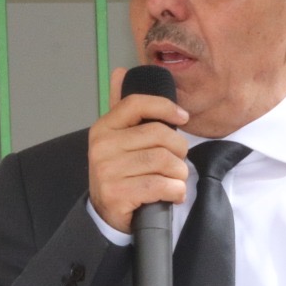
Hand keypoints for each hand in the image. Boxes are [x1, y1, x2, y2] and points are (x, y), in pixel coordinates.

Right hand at [87, 66, 190, 233]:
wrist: (105, 214)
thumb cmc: (120, 172)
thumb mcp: (117, 139)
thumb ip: (123, 109)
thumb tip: (119, 71)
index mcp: (103, 128)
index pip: (137, 104)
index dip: (166, 107)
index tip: (184, 117)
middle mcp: (102, 146)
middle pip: (159, 135)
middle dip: (179, 150)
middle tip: (179, 162)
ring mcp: (107, 170)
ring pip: (163, 161)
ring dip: (179, 173)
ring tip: (176, 179)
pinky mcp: (117, 193)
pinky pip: (160, 185)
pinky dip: (175, 191)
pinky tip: (173, 194)